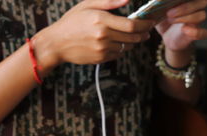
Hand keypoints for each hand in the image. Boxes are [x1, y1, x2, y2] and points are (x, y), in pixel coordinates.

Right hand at [36, 0, 154, 65]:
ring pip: (126, 47)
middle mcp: (103, 36)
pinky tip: (116, 43)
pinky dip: (120, 49)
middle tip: (146, 31)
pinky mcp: (100, 59)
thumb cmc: (71, 22)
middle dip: (142, 34)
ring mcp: (102, 49)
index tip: (150, 23)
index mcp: (101, 20)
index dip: (144, 25)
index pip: (131, 24)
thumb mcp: (87, 6)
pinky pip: (117, 54)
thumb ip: (109, 1)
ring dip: (132, 42)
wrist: (56, 44)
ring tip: (130, 36)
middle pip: (132, 37)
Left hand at [155, 0, 206, 51]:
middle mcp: (196, 8)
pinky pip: (204, 32)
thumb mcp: (158, 9)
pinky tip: (184, 30)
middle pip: (201, 2)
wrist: (167, 37)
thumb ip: (158, 3)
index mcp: (188, 0)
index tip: (173, 0)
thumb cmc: (164, 19)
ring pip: (201, 15)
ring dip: (186, 18)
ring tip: (171, 20)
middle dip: (185, 7)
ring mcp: (197, 21)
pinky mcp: (197, 34)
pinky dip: (195, 32)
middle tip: (169, 13)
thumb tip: (154, 0)